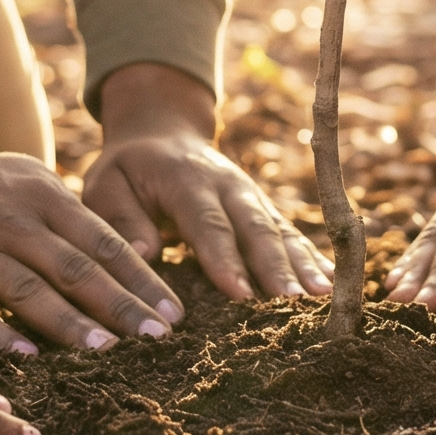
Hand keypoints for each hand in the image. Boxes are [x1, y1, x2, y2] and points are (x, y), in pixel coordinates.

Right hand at [0, 85, 179, 356]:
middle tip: (158, 341)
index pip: (103, 243)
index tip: (175, 316)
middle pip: (73, 268)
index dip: (141, 280)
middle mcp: (10, 221)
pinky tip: (26, 360)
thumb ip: (72, 219)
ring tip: (107, 352)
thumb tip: (130, 263)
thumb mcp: (27, 181)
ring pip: (25, 289)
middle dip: (119, 306)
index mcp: (42, 197)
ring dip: (68, 322)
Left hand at [83, 63, 330, 299]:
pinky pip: (290, 233)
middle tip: (292, 302)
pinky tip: (331, 285)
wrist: (161, 132)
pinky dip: (312, 257)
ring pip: (280, 230)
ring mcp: (251, 194)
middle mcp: (227, 184)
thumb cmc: (127, 170)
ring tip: (321, 297)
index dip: (225, 258)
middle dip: (276, 265)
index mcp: (185, 178)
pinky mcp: (263, 206)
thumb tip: (145, 253)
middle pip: (255, 226)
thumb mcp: (105, 185)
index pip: (208, 222)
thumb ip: (121, 218)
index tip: (239, 293)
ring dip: (302, 263)